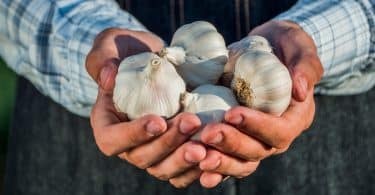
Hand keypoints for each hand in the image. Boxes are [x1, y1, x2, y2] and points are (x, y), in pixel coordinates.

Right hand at [86, 28, 205, 187]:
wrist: (154, 60)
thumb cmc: (128, 52)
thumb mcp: (110, 46)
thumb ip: (103, 59)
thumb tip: (108, 76)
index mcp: (107, 123)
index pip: (111, 140)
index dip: (133, 135)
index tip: (158, 121)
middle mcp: (128, 142)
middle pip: (142, 157)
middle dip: (168, 143)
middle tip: (192, 122)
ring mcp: (152, 149)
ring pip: (164, 167)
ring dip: (184, 158)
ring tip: (206, 144)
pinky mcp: (173, 149)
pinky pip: (182, 168)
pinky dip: (198, 165)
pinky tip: (215, 152)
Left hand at [199, 20, 323, 187]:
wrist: (264, 48)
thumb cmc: (284, 45)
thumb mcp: (298, 45)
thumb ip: (305, 65)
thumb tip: (301, 91)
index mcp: (295, 117)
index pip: (280, 131)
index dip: (257, 126)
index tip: (232, 113)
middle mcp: (275, 134)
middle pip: (257, 151)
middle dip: (231, 144)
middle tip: (207, 134)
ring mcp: (254, 138)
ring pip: (240, 161)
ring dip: (219, 161)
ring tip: (197, 154)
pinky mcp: (236, 137)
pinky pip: (226, 158)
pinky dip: (213, 166)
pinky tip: (196, 168)